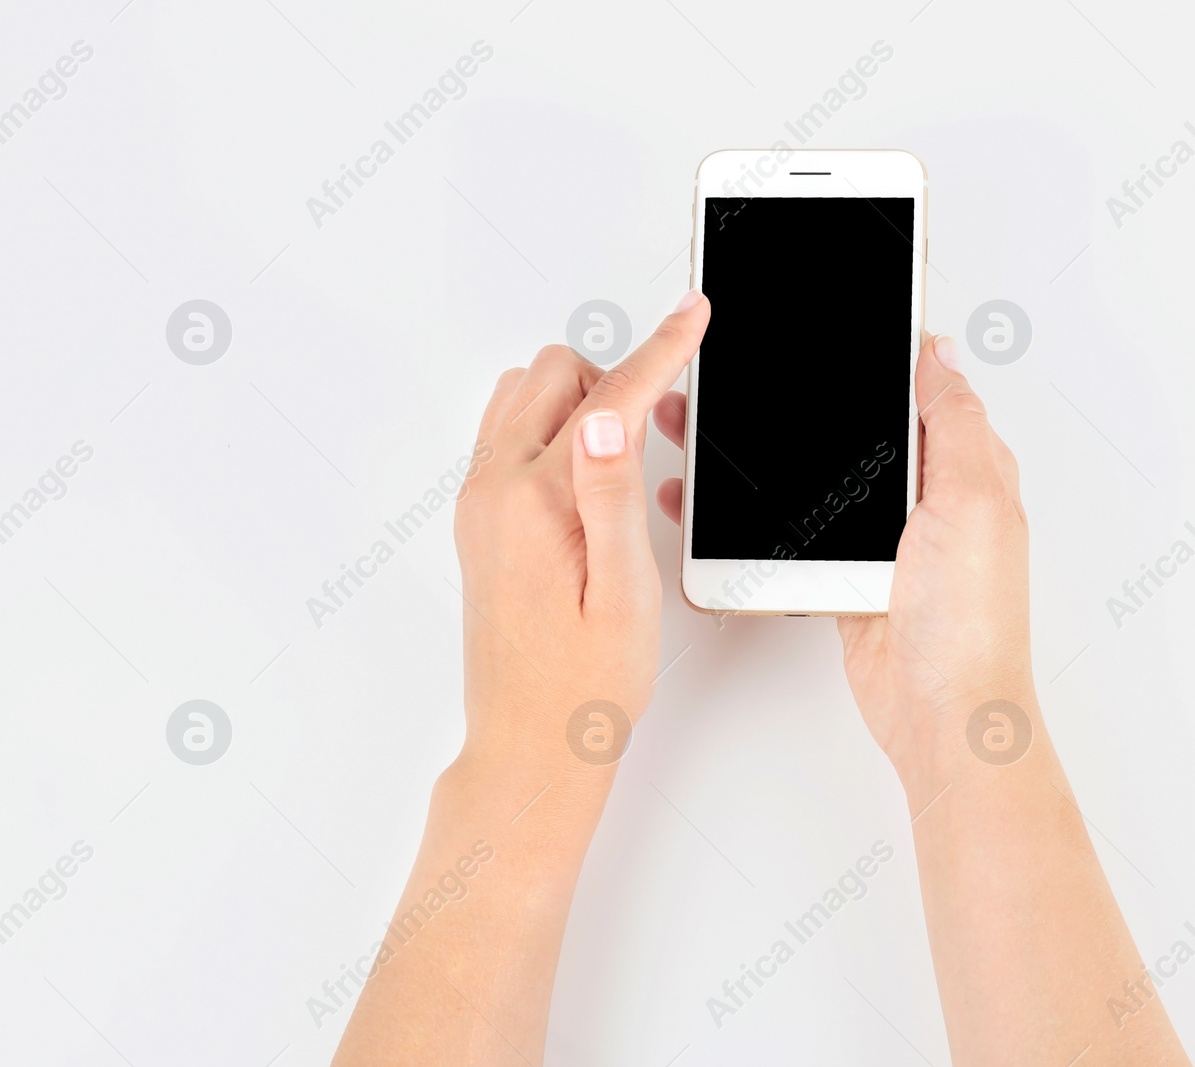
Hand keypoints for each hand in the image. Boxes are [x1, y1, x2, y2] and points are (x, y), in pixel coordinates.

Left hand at [451, 290, 709, 787]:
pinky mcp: (479, 521)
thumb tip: (608, 415)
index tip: (693, 315)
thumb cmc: (585, 685)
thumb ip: (611, 496)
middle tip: (660, 433)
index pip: (608, 398)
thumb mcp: (623, 595)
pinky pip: (509, 434)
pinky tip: (589, 484)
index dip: (662, 350)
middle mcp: (493, 491)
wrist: (530, 742)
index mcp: (536, 503)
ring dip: (578, 403)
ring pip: (525, 396)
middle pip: (555, 374)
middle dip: (614, 381)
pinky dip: (552, 431)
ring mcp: (479, 504)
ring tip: (622, 465)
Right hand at [652, 333, 1033, 796]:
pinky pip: (806, 530)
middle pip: (864, 429)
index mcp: (968, 469)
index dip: (884, 355)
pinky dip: (770, 516)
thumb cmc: (972, 622)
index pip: (923, 391)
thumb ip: (953, 423)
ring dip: (778, 458)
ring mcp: (889, 540)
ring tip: (721, 428)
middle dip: (811, 403)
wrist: (941, 714)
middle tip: (759, 372)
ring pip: (826, 478)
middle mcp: (932, 500)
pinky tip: (736, 505)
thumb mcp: (972, 500)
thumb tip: (942, 352)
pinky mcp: (853, 575)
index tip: (837, 324)